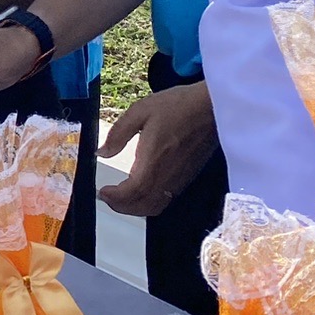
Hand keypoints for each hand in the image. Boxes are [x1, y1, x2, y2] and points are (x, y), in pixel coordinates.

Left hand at [100, 81, 218, 218]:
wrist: (213, 108)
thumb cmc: (177, 106)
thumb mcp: (140, 111)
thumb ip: (119, 134)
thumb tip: (102, 152)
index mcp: (154, 160)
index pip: (133, 191)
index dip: (115, 198)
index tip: (102, 191)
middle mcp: (168, 176)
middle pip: (143, 206)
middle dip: (121, 206)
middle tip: (106, 196)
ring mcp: (179, 179)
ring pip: (155, 206)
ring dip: (135, 207)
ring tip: (119, 196)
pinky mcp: (187, 178)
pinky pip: (166, 200)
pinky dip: (149, 203)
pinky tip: (140, 190)